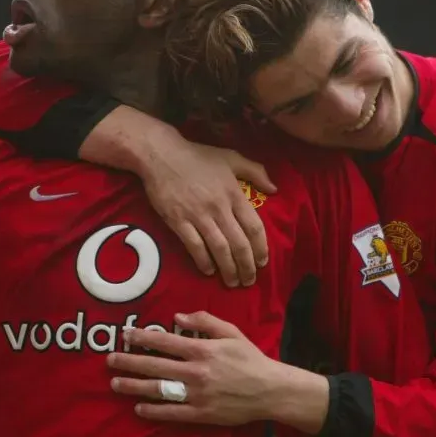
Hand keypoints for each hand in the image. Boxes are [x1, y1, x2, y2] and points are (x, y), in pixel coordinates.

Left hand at [107, 311, 284, 425]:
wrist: (270, 390)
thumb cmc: (250, 358)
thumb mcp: (231, 332)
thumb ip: (204, 321)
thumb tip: (177, 316)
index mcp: (202, 349)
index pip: (164, 342)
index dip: (142, 338)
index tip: (125, 335)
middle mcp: (196, 372)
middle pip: (155, 366)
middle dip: (129, 362)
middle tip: (109, 360)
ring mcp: (197, 395)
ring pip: (159, 390)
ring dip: (134, 386)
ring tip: (115, 384)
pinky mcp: (201, 414)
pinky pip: (172, 413)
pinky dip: (154, 411)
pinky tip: (138, 407)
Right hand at [138, 135, 275, 287]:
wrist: (161, 154)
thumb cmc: (197, 156)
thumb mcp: (230, 157)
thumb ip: (255, 171)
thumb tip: (274, 189)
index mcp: (234, 193)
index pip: (254, 227)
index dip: (261, 248)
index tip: (262, 262)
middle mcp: (220, 208)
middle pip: (239, 244)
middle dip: (247, 267)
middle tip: (248, 280)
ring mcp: (198, 216)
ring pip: (220, 249)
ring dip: (228, 270)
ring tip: (232, 282)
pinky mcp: (178, 221)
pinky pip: (195, 247)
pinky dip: (204, 262)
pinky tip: (208, 270)